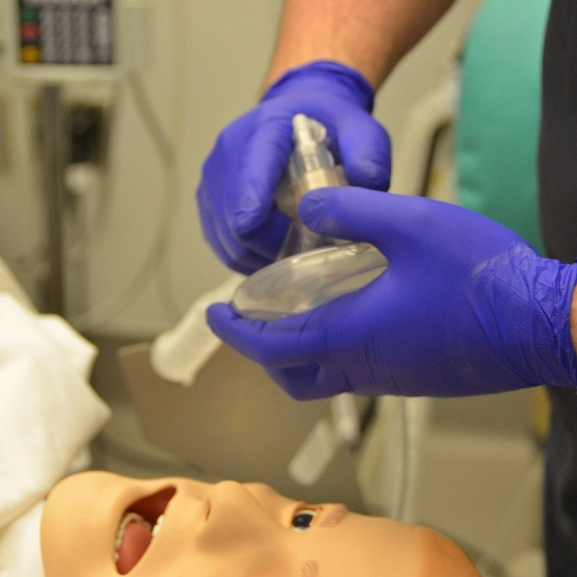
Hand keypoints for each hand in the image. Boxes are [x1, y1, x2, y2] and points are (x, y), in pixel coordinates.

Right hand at [196, 61, 390, 274]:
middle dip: (269, 243)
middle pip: (234, 218)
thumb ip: (367, 151)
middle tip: (306, 249)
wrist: (298, 120)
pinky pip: (222, 246)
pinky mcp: (209, 204)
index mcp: (263, 130)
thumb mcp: (359, 129)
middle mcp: (228, 153)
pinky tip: (274, 252)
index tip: (251, 226)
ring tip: (293, 251)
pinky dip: (248, 258)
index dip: (248, 201)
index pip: (250, 171)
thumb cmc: (329, 128)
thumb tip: (368, 182)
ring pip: (227, 239)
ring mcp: (213, 180)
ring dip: (259, 255)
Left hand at [207, 188, 576, 398]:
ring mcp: (392, 378)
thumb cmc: (480, 278)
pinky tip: (352, 312)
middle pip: (293, 375)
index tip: (216, 314)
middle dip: (265, 351)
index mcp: (352, 335)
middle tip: (258, 318)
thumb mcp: (410, 224)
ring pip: (325, 376)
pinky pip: (358, 371)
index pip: (272, 345)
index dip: (237, 331)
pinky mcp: (416, 376)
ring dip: (301, 350)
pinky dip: (336, 349)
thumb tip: (310, 209)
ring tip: (300, 310)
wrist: (542, 323)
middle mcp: (365, 367)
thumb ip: (352, 214)